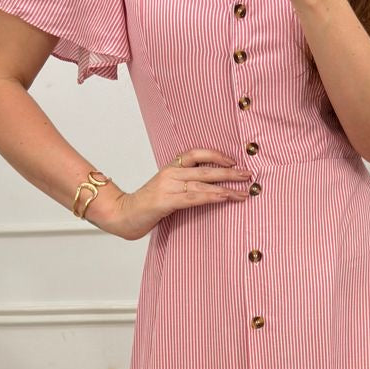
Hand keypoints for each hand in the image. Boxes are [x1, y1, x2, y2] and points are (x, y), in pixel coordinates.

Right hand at [88, 149, 253, 240]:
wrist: (121, 214)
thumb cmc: (144, 206)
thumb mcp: (165, 191)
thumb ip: (182, 186)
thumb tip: (206, 189)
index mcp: (170, 169)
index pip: (195, 154)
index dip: (215, 155)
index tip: (232, 160)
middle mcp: (171, 174)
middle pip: (205, 168)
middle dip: (230, 172)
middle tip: (248, 174)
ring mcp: (169, 186)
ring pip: (203, 183)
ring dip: (226, 187)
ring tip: (243, 191)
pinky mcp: (167, 201)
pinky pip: (195, 197)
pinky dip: (212, 196)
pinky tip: (225, 197)